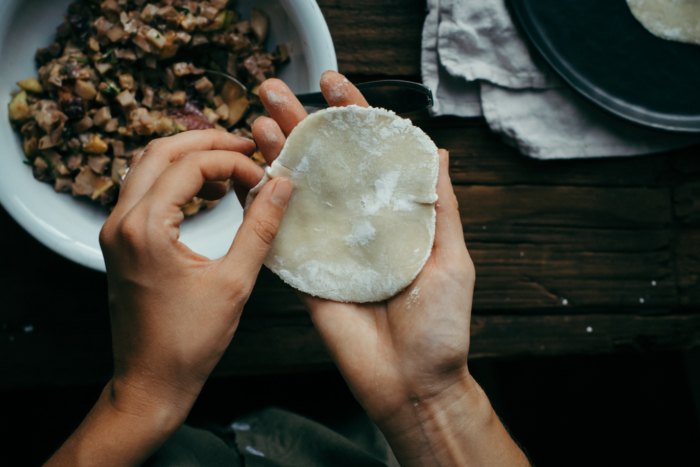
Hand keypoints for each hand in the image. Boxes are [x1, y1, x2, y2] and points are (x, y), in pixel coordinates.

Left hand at [100, 130, 292, 413]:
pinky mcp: (119, 241)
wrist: (151, 381)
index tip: (264, 177)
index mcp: (145, 228)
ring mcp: (114, 230)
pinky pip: (143, 190)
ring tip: (231, 169)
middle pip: (160, 151)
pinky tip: (206, 194)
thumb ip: (260, 228)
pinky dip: (174, 180)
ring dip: (188, 158)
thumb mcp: (234, 283)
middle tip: (247, 148)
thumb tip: (281, 186)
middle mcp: (120, 221)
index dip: (233, 161)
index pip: (190, 165)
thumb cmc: (189, 342)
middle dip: (207, 142)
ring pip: (146, 166)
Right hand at [253, 71, 528, 465]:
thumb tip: (440, 153)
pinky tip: (247, 175)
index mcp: (392, 217)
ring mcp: (327, 249)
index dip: (352, 118)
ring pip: (296, 193)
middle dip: (301, 125)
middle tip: (275, 91)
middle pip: (326, 166)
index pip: (369, 156)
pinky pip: (278, 238)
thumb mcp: (452, 259)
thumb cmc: (441, 326)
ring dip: (276, 155)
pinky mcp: (304, 276)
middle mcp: (357, 226)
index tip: (333, 84)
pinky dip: (260, 207)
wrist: (412, 384)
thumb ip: (441, 207)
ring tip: (255, 121)